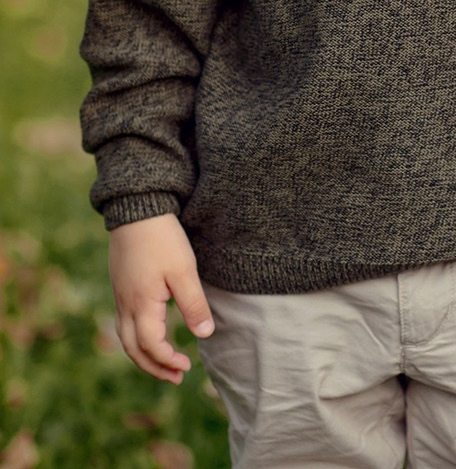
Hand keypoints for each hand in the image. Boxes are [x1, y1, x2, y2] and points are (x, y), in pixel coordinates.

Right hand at [108, 213, 214, 382]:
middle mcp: (125, 304)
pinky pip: (124, 323)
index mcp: (141, 304)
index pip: (151, 346)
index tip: (186, 368)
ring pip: (125, 337)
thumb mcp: (183, 270)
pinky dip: (137, 338)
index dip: (168, 361)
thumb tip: (204, 336)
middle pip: (132, 349)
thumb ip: (193, 305)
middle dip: (153, 367)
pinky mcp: (121, 285)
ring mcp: (120, 295)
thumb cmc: (162, 238)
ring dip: (144, 355)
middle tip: (175, 377)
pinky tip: (152, 333)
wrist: (137, 208)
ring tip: (164, 362)